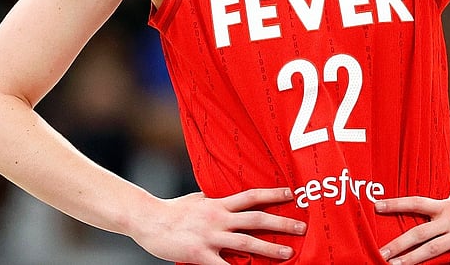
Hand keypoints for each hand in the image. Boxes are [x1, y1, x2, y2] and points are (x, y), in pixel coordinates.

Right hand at [132, 187, 306, 264]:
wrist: (147, 220)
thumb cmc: (172, 210)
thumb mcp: (197, 199)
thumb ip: (215, 200)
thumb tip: (228, 197)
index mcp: (218, 203)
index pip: (251, 196)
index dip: (272, 194)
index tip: (292, 194)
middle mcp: (218, 218)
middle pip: (256, 219)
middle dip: (281, 224)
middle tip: (302, 227)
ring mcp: (210, 237)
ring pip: (246, 242)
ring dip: (270, 248)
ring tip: (289, 253)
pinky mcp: (200, 254)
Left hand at [375, 190, 449, 264]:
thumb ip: (448, 200)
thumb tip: (435, 200)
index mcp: (446, 205)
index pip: (415, 203)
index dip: (395, 204)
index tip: (376, 207)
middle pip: (418, 232)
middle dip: (397, 244)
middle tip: (379, 252)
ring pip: (431, 250)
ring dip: (411, 260)